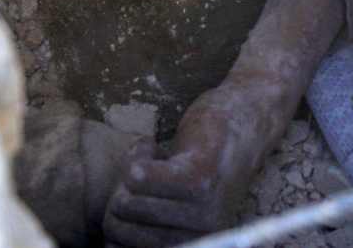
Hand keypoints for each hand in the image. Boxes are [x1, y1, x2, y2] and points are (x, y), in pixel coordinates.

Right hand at [102, 87, 259, 246]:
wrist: (245, 117)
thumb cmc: (201, 159)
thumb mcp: (177, 203)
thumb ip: (148, 224)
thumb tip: (107, 244)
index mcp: (193, 243)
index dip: (113, 216)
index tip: (134, 193)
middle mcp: (201, 235)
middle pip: (117, 224)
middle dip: (118, 191)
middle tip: (144, 169)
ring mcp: (202, 209)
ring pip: (125, 198)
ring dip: (129, 167)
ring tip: (153, 155)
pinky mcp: (198, 176)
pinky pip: (137, 175)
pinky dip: (136, 152)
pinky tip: (151, 143)